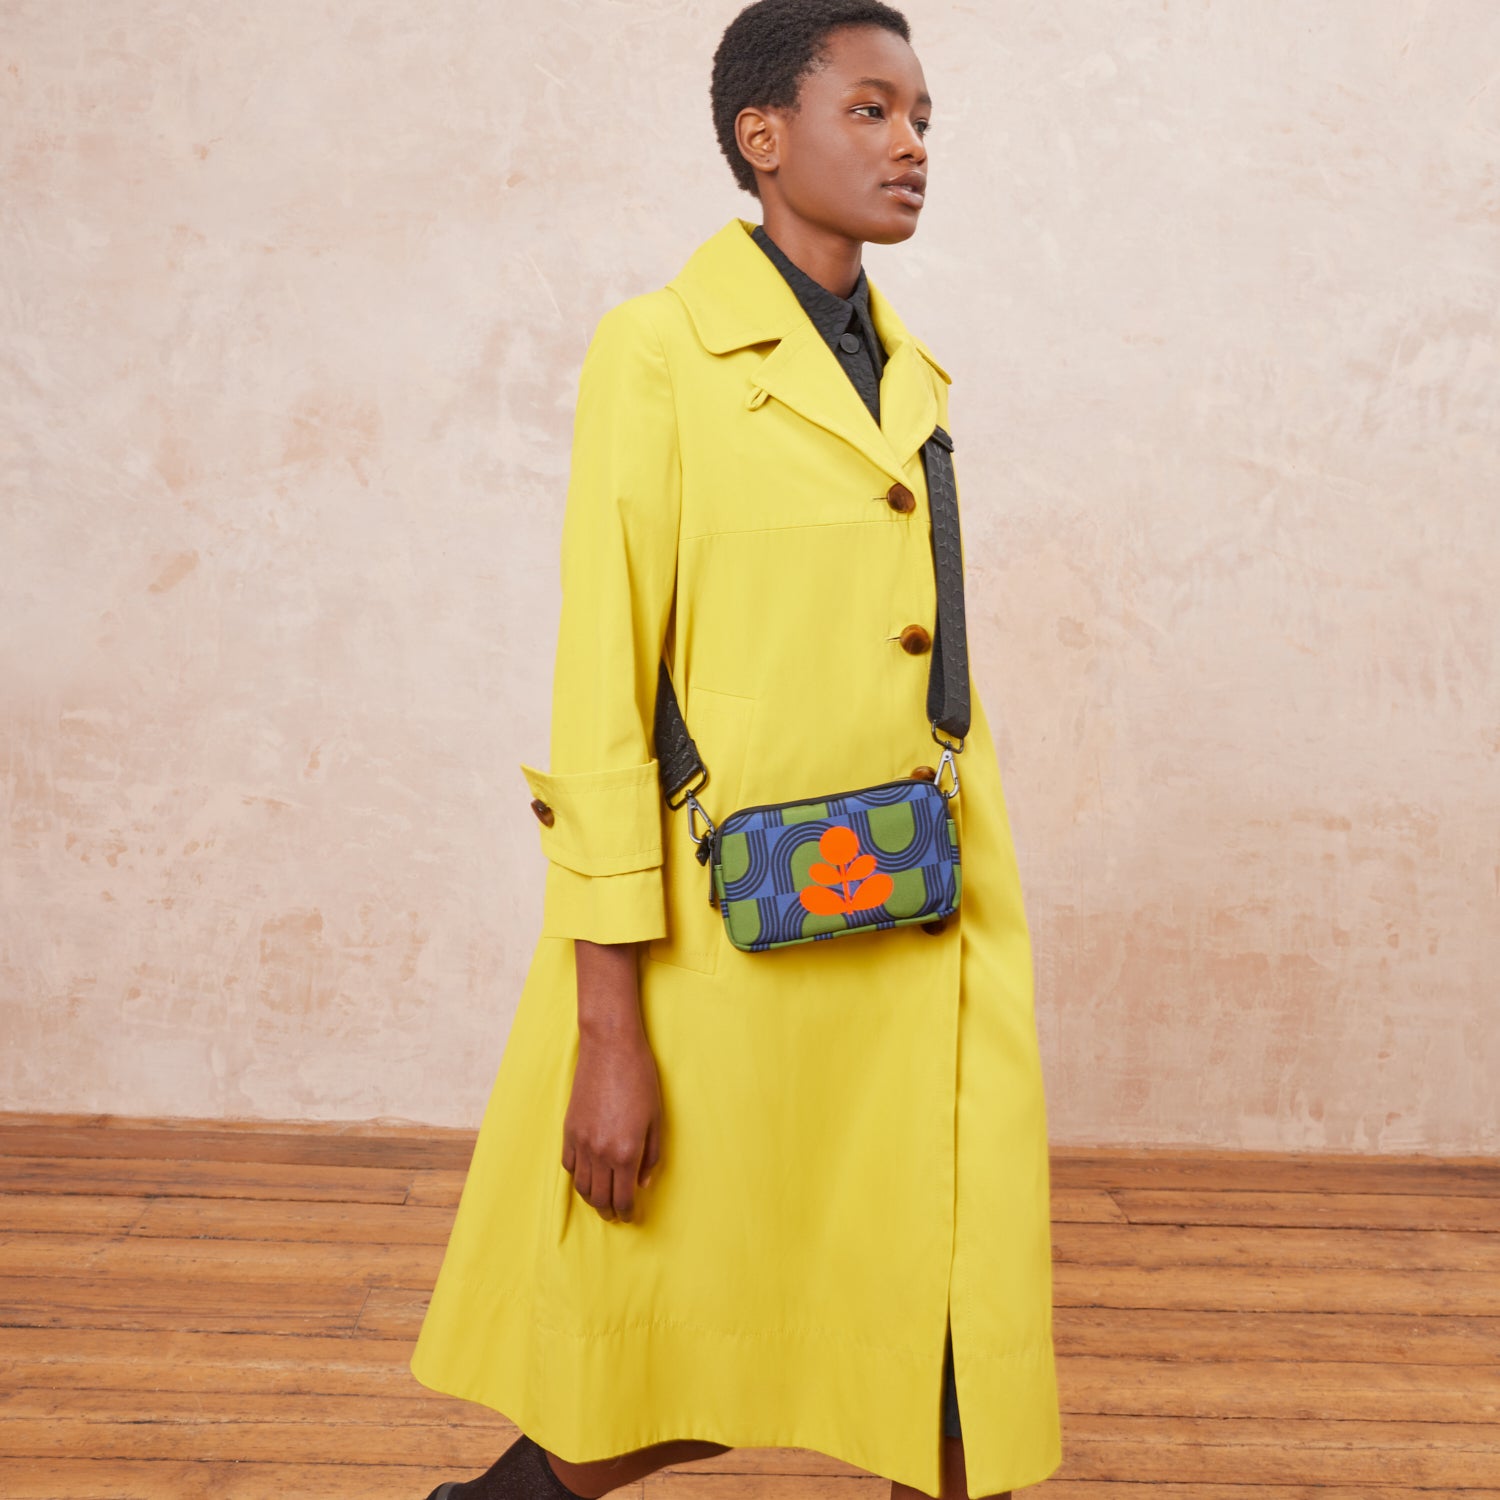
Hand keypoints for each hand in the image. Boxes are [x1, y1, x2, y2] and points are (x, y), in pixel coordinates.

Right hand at [563, 940, 662, 1222]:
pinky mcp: (569, 1129)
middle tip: (617, 1215)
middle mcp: (600, 1152)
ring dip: (592, 1198)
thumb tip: (644, 1183)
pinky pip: (569, 1164)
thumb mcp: (657, 1118)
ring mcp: (581, 1141)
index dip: (627, 1212)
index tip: (631, 1216)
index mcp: (626, 1152)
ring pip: (581, 1186)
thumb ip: (652, 1155)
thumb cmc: (641, 1078)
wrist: (610, 1048)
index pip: (623, 1198)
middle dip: (609, 1211)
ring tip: (602, 1201)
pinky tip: (587, 1175)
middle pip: (600, 1198)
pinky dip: (578, 1176)